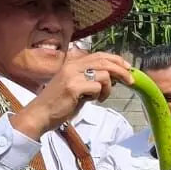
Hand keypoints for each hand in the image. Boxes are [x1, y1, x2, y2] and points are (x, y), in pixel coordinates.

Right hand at [17, 51, 132, 139]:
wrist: (40, 115)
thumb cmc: (59, 104)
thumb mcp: (76, 87)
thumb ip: (91, 79)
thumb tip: (113, 77)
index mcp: (72, 63)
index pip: (99, 55)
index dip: (115, 59)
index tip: (127, 67)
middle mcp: (72, 66)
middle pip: (104, 61)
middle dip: (121, 70)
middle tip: (130, 80)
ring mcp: (72, 75)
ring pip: (103, 74)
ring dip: (108, 88)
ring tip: (100, 98)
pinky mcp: (73, 87)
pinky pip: (97, 87)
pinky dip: (98, 95)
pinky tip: (90, 101)